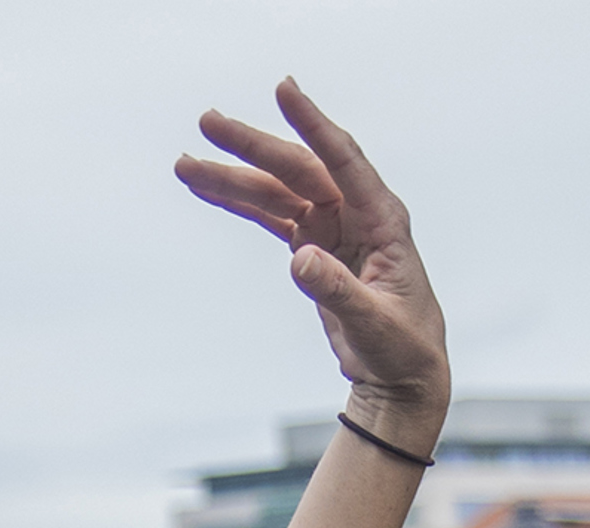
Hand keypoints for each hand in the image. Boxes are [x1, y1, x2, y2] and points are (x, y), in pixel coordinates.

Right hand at [177, 79, 447, 436]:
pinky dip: (240, 204)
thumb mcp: (374, 324)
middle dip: (251, 146)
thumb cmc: (402, 346)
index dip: (312, 124)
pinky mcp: (314, 245)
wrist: (403, 374)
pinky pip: (271, 216)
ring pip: (276, 191)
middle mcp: (355, 212)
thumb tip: (300, 259)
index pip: (343, 160)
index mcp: (381, 219)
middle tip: (208, 123)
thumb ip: (338, 291)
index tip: (284, 91)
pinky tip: (208, 188)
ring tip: (186, 165)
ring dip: (232, 178)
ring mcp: (332, 227)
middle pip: (296, 168)